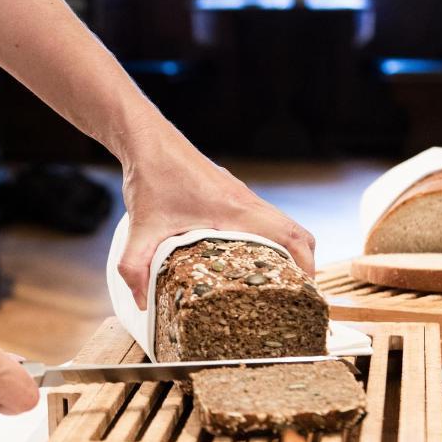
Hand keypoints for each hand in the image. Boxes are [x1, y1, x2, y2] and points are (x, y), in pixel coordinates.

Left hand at [116, 122, 315, 307]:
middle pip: (298, 234)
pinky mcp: (233, 194)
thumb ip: (135, 267)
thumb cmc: (150, 178)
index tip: (303, 294)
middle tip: (292, 296)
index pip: (290, 237)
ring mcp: (242, 196)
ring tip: (274, 284)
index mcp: (236, 211)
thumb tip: (140, 302)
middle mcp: (247, 202)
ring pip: (283, 225)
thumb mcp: (141, 228)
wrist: (147, 139)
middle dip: (303, 265)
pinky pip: (266, 219)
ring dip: (287, 251)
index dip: (305, 266)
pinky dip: (270, 239)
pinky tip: (248, 260)